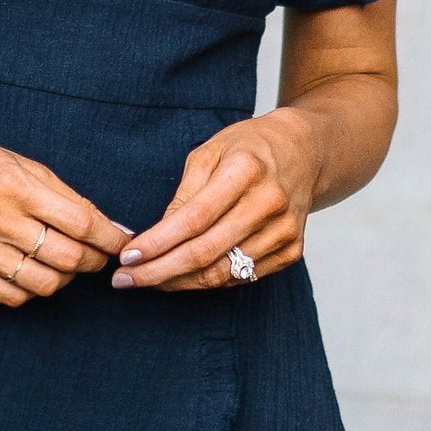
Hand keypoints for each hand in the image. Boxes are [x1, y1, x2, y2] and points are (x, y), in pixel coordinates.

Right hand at [0, 101, 130, 311]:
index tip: (121, 242)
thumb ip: (63, 196)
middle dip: (92, 261)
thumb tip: (109, 226)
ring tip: (65, 265)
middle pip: (66, 258)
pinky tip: (34, 273)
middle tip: (97, 256)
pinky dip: (32, 290)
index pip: (80, 222)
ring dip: (65, 279)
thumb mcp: (19, 164)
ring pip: (42, 284)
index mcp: (13, 185)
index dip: (109, 237)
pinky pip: (11, 297)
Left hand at [111, 111, 319, 293]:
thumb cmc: (248, 147)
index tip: (127, 256)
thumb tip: (156, 237)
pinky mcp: (292, 250)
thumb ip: (184, 194)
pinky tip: (183, 278)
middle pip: (206, 252)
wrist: (304, 152)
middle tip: (125, 279)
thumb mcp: (209, 151)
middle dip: (159, 271)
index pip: (194, 218)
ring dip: (179, 282)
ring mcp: (285, 230)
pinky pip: (242, 278)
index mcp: (246, 170)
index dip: (158, 242)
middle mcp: (270, 202)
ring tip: (147, 281)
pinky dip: (208, 282)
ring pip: (223, 273)